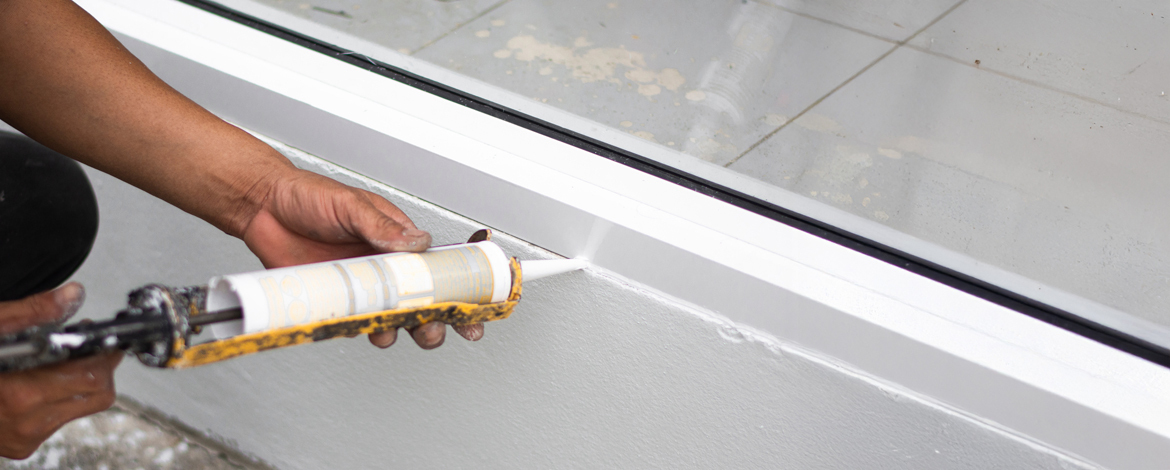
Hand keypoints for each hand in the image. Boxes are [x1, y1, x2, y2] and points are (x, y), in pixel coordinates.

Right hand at [0, 283, 120, 458]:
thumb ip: (32, 312)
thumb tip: (72, 296)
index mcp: (18, 394)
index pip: (92, 379)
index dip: (102, 354)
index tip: (101, 339)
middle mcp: (23, 422)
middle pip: (96, 395)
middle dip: (97, 366)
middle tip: (84, 344)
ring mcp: (22, 437)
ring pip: (82, 408)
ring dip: (79, 382)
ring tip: (57, 358)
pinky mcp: (20, 445)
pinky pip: (59, 419)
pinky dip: (59, 397)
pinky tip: (39, 378)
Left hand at [236, 167, 483, 348]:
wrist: (261, 209)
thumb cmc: (308, 197)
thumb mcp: (351, 205)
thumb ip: (383, 227)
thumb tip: (416, 243)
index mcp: (397, 239)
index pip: (438, 265)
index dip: (461, 286)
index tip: (477, 303)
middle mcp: (384, 265)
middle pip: (423, 299)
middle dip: (439, 318)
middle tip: (440, 328)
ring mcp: (361, 285)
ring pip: (394, 316)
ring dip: (403, 329)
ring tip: (402, 331)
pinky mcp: (336, 300)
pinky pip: (357, 322)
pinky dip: (366, 330)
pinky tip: (368, 330)